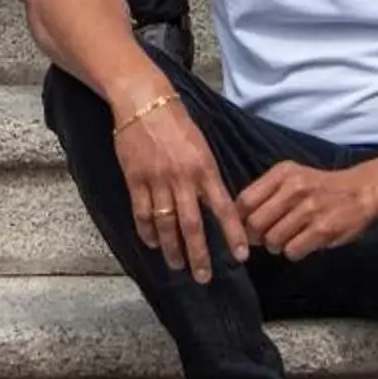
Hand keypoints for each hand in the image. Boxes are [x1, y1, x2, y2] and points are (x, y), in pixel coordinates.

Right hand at [116, 91, 246, 280]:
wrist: (144, 101)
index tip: (241, 257)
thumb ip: (208, 177)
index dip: (233, 235)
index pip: (224, 209)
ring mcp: (158, 180)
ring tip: (177, 265)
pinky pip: (142, 213)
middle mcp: (184, 178)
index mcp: (205, 169)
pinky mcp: (136, 179)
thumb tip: (216, 207)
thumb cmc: (177, 123)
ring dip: (172, 249)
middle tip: (203, 277)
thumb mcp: (202, 147)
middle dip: (199, 255)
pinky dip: (148, 232)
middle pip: (193, 225)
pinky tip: (152, 243)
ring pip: (166, 224)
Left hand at [238, 159, 377, 259]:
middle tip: (266, 238)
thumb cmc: (320, 188)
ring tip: (287, 239)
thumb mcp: (292, 178)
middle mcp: (294, 188)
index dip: (239, 220)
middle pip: (255, 223)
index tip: (244, 228)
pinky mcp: (323, 230)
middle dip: (256, 237)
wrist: (361, 191)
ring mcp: (309, 209)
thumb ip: (265, 194)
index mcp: (282, 173)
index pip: (245, 201)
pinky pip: (292, 251)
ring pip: (272, 240)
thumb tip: (237, 221)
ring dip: (276, 246)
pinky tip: (301, 244)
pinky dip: (292, 252)